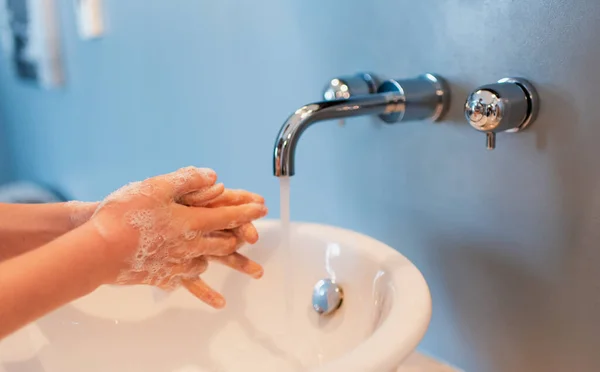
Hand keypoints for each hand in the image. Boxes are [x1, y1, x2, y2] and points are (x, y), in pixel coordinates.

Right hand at [90, 167, 267, 307]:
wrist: (98, 251)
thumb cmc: (125, 215)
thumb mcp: (156, 187)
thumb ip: (187, 180)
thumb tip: (215, 178)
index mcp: (191, 221)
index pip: (227, 216)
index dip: (247, 212)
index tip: (262, 209)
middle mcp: (190, 245)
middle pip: (224, 242)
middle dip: (241, 237)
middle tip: (252, 236)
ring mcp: (178, 263)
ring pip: (210, 262)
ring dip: (228, 261)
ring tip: (244, 264)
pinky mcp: (164, 276)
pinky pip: (191, 285)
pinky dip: (207, 291)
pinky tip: (218, 302)